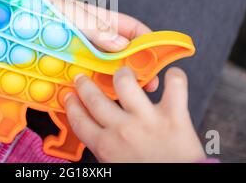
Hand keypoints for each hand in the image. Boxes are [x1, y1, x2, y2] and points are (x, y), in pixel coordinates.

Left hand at [47, 0, 157, 91]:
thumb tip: (123, 47)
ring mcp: (83, 54)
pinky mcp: (70, 67)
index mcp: (100, 21)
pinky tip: (101, 99)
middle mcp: (95, 39)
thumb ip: (96, 28)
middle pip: (124, 53)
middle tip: (148, 85)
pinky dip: (96, 88)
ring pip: (108, 69)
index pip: (132, 29)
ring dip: (118, 81)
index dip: (148, 41)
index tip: (158, 58)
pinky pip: (87, 78)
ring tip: (127, 96)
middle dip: (138, 66)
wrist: (10, 22)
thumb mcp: (71, 14)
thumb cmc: (41, 11)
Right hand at [65, 66, 205, 162]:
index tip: (70, 97)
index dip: (71, 105)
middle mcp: (122, 130)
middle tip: (82, 78)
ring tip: (122, 73)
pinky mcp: (174, 116)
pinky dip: (174, 76)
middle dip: (84, 84)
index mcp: (105, 146)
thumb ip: (105, 149)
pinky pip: (174, 85)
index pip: (79, 119)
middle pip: (94, 98)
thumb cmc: (147, 177)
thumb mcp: (114, 166)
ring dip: (122, 74)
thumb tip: (98, 135)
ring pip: (125, 82)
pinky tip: (170, 76)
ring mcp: (147, 120)